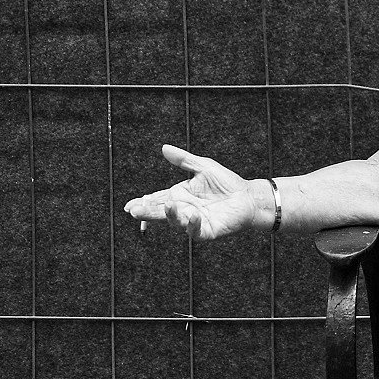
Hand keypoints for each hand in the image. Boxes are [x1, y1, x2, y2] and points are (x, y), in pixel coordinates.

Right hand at [124, 144, 263, 240]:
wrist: (249, 196)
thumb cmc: (227, 183)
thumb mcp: (203, 167)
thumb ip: (184, 160)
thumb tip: (164, 148)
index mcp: (180, 195)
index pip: (157, 199)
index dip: (143, 202)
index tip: (129, 205)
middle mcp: (184, 210)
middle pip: (162, 212)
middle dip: (148, 212)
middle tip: (134, 211)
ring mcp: (195, 222)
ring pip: (177, 222)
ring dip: (170, 216)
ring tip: (166, 207)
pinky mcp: (208, 231)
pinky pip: (196, 231)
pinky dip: (193, 225)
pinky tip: (193, 215)